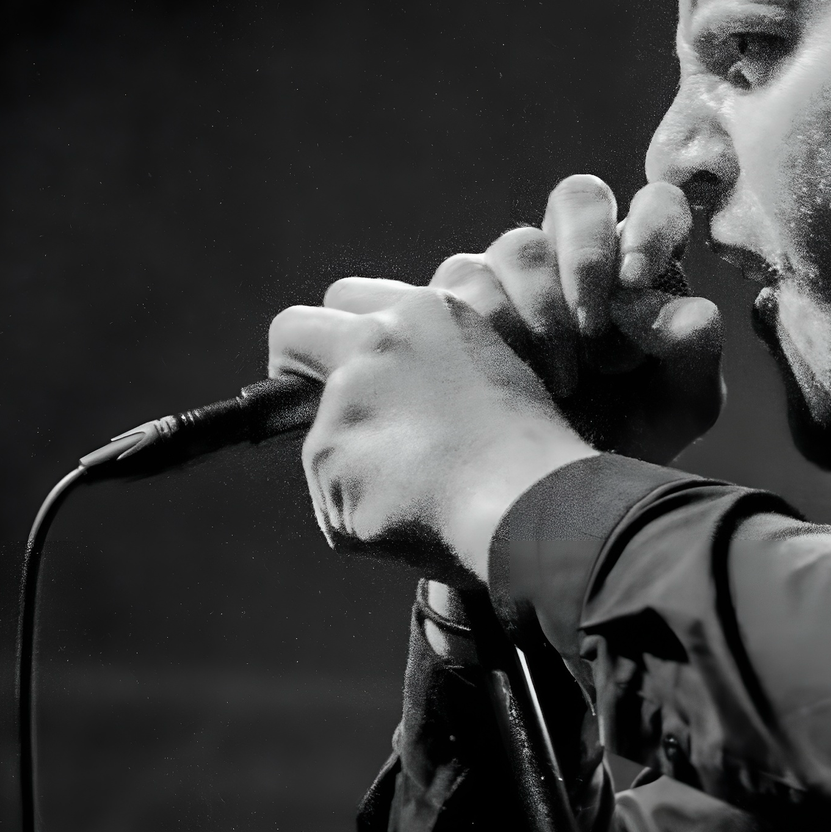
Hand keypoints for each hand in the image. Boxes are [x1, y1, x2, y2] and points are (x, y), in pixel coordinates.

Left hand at [274, 282, 594, 582]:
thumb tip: (408, 420)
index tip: (354, 370)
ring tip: (418, 509)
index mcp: (428, 313)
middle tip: (317, 410)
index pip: (351, 300)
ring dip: (353, 475)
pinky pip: (334, 507)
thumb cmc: (538, 458)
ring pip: (320, 441)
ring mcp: (347, 397)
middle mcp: (377, 340)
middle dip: (292, 367)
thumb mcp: (498, 385)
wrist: (532, 497)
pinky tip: (415, 531)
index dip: (346, 340)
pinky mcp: (327, 457)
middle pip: (293, 331)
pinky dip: (365, 525)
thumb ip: (438, 380)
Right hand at [427, 175, 722, 464]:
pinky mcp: (462, 301)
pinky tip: (514, 376)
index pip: (656, 206)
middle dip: (588, 253)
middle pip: (579, 198)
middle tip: (593, 323)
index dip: (650, 225)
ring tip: (566, 381)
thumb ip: (693, 348)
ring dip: (545, 310)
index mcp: (643, 268)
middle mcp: (578, 257)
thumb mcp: (682, 404)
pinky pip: (467, 282)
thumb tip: (655, 304)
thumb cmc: (634, 435)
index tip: (638, 278)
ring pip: (521, 247)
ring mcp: (515, 274)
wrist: (561, 488)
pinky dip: (497, 327)